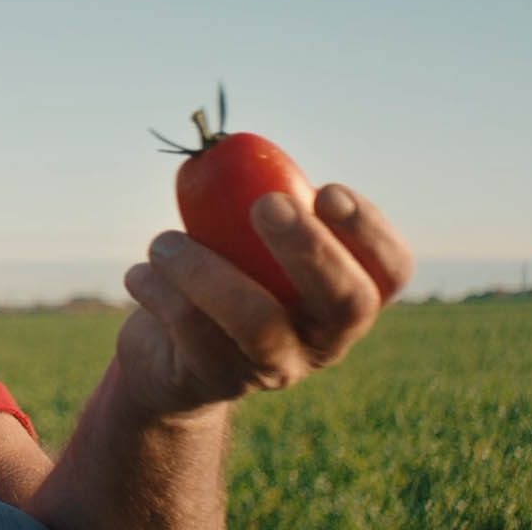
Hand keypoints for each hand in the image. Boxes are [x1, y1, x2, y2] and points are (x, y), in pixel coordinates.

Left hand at [115, 183, 413, 418]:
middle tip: (267, 203)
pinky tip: (141, 274)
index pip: (390, 270)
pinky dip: (158, 290)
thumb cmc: (223, 279)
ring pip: (255, 321)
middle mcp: (324, 341)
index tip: (327, 190)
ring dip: (202, 268)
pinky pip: (192, 331)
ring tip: (163, 241)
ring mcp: (275, 368)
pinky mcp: (219, 381)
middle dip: (310, 247)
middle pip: (346, 302)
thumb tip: (227, 149)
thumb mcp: (245, 243)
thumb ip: (257, 203)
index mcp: (345, 297)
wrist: (171, 359)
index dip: (370, 231)